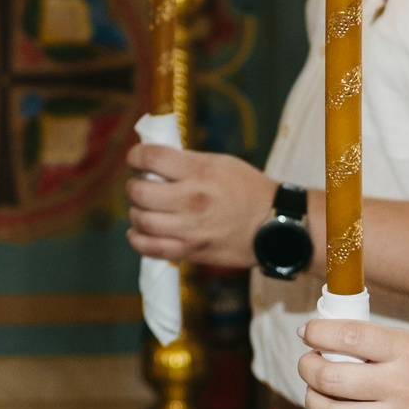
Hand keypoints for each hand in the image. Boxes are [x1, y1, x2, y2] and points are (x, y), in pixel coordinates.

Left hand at [125, 146, 276, 268]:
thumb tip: (154, 161)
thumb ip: (187, 162)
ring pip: (140, 220)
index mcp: (200, 172)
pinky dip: (136, 238)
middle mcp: (191, 199)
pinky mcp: (191, 252)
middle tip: (140, 184)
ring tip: (143, 208)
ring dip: (135, 211)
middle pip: (138, 191)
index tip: (136, 158)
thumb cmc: (249, 190)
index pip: (151, 158)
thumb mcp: (221, 163)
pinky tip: (139, 231)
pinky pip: (149, 248)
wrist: (275, 226)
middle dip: (133, 185)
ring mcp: (189, 229)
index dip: (135, 156)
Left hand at [296, 316, 408, 408]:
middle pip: (331, 379)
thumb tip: (335, 342)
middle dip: (308, 367)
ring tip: (317, 391)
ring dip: (313, 401)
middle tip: (310, 361)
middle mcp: (401, 387)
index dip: (317, 332)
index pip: (348, 337)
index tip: (308, 331)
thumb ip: (382, 345)